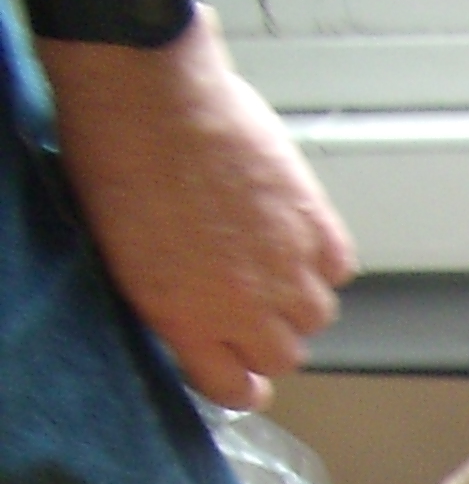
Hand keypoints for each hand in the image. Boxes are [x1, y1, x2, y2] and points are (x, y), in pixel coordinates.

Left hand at [38, 15, 353, 407]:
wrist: (149, 95)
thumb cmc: (114, 160)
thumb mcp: (123, 254)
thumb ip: (169, 302)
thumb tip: (198, 318)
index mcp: (184, 317)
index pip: (235, 388)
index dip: (240, 383)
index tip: (238, 372)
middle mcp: (243, 305)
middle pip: (285, 356)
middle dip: (270, 337)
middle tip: (251, 306)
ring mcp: (287, 266)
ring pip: (318, 315)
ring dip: (299, 298)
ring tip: (273, 264)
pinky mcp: (315, 223)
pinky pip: (338, 267)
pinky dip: (322, 259)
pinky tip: (295, 234)